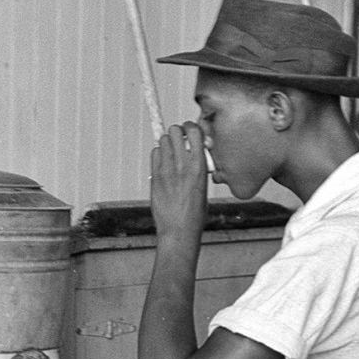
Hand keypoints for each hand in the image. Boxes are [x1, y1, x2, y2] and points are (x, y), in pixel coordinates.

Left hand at [149, 122, 207, 240]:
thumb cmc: (195, 212)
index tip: (191, 132)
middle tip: (179, 140)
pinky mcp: (155, 176)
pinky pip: (155, 154)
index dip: (191, 128)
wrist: (179, 230)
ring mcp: (167, 170)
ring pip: (163, 140)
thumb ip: (198, 166)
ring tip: (172, 153)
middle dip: (177, 132)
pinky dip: (159, 154)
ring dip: (167, 142)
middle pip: (175, 131)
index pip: (194, 131)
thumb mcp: (204, 186)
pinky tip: (164, 164)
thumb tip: (194, 152)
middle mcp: (183, 164)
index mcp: (200, 166)